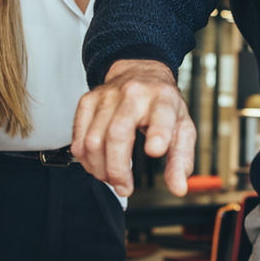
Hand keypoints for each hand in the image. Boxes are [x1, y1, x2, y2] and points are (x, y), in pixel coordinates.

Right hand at [71, 59, 195, 195]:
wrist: (139, 73)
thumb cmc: (161, 103)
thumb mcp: (182, 127)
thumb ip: (181, 159)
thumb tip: (178, 187)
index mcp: (162, 98)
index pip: (161, 114)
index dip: (158, 133)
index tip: (155, 150)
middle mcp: (133, 94)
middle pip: (117, 134)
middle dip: (118, 169)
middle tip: (124, 187)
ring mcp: (107, 96)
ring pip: (93, 140)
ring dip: (100, 169)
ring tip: (111, 178)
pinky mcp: (87, 101)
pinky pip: (78, 138)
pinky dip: (85, 160)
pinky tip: (97, 164)